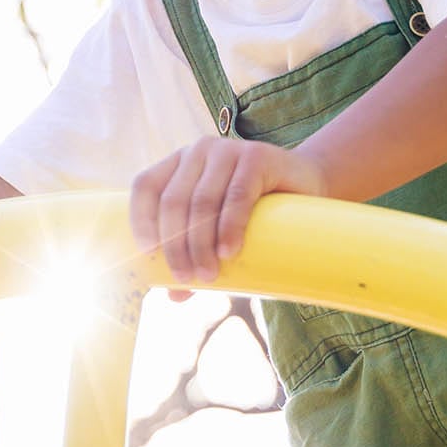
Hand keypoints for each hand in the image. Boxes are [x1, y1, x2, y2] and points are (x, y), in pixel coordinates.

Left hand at [130, 137, 322, 284]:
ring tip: (209, 275)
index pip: (146, 186)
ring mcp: (227, 151)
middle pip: (174, 201)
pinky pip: (237, 195)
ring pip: (202, 201)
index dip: (141, 219)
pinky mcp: (257, 157)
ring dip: (201, 243)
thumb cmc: (255, 213)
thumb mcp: (218, 231)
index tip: (149, 255)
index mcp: (180, 163)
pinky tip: (229, 251)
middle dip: (175, 244)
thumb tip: (174, 295)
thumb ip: (196, 255)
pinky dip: (230, 226)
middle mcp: (198, 151)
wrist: (305, 187)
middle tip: (186, 278)